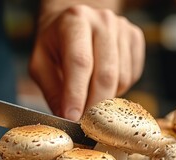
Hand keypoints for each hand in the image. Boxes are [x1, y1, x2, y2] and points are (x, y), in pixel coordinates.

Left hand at [29, 5, 144, 120]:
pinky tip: (101, 83)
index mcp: (74, 21)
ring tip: (88, 97)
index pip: (79, 62)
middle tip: (84, 123)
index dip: (77, 94)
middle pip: (106, 74)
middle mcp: (102, 21)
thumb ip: (51, 90)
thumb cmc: (54, 44)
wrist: (75, 22)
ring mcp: (122, 28)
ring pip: (121, 78)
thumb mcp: (40, 63)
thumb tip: (66, 117)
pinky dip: (117, 89)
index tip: (73, 117)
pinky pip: (131, 76)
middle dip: (95, 105)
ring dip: (106, 98)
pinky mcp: (135, 38)